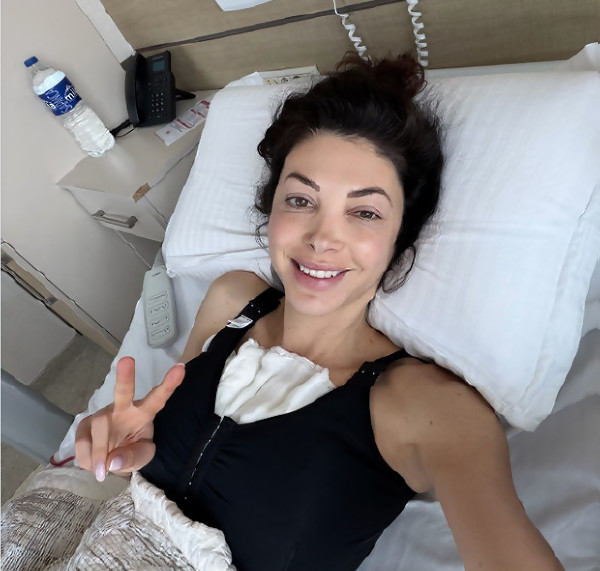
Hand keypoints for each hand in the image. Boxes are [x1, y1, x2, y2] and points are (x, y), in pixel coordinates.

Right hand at [75, 356, 184, 480]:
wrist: (110, 461)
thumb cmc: (132, 450)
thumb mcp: (142, 457)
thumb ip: (133, 458)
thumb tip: (112, 461)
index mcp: (144, 413)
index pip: (158, 398)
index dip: (169, 384)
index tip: (180, 368)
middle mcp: (123, 409)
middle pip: (124, 392)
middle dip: (126, 377)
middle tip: (127, 360)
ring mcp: (102, 415)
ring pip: (99, 425)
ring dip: (100, 451)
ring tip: (102, 471)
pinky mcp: (84, 425)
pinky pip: (82, 441)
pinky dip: (88, 459)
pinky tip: (94, 466)